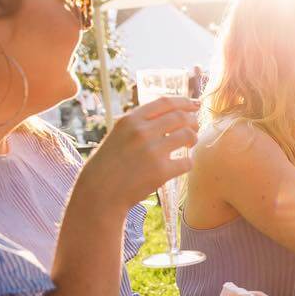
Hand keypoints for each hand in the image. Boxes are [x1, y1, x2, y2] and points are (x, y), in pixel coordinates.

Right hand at [77, 97, 198, 213]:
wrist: (98, 193)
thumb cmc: (109, 164)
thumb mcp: (118, 135)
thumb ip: (140, 124)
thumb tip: (172, 113)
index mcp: (130, 120)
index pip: (165, 103)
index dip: (185, 102)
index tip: (196, 104)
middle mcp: (141, 132)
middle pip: (180, 117)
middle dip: (193, 121)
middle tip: (195, 127)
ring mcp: (152, 151)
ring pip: (188, 136)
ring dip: (193, 139)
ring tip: (190, 144)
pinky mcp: (161, 171)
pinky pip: (187, 162)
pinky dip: (188, 162)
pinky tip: (182, 164)